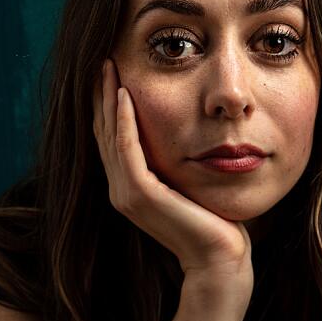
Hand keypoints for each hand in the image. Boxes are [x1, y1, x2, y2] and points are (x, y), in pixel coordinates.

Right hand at [94, 59, 251, 282]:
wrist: (220, 261)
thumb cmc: (215, 224)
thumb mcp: (191, 184)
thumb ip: (178, 163)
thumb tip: (187, 132)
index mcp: (129, 189)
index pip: (111, 138)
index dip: (108, 105)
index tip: (112, 71)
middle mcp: (120, 191)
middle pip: (103, 132)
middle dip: (101, 94)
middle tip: (103, 59)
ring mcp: (126, 195)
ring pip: (109, 136)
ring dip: (108, 98)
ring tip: (109, 67)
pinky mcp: (140, 195)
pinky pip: (126, 149)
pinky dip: (124, 120)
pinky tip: (126, 94)